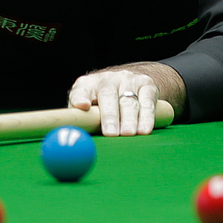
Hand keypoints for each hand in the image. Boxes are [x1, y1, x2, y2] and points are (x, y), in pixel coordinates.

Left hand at [68, 62, 182, 136]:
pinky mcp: (146, 85)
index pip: (81, 90)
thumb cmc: (103, 105)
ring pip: (129, 100)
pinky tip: (145, 129)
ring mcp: (128, 80)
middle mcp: (107, 79)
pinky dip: (147, 116)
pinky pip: (147, 101)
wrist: (130, 84)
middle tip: (111, 134)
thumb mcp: (89, 110)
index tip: (81, 106)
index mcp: (87, 85)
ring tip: (129, 134)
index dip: (80, 97)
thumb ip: (81, 123)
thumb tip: (74, 143)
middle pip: (108, 95)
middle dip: (110, 116)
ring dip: (130, 119)